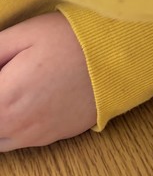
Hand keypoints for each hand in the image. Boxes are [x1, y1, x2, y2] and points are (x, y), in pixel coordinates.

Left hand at [0, 12, 96, 150]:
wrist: (119, 55)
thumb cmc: (72, 38)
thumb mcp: (26, 33)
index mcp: (4, 96)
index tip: (3, 70)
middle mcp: (17, 124)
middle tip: (10, 76)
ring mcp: (36, 135)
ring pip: (0, 139)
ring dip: (2, 117)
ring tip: (15, 91)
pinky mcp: (54, 137)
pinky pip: (20, 142)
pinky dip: (15, 127)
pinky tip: (29, 102)